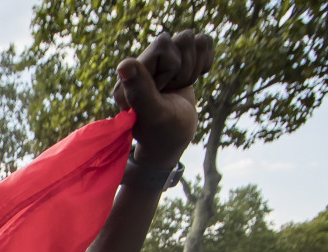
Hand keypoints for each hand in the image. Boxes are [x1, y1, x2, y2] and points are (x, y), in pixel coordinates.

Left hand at [113, 30, 213, 167]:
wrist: (173, 137)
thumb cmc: (161, 132)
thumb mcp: (153, 114)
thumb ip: (141, 91)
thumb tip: (124, 64)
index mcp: (128, 72)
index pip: (164, 46)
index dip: (172, 69)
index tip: (161, 91)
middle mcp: (142, 60)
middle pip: (183, 38)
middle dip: (184, 69)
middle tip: (171, 91)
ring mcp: (159, 57)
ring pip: (193, 39)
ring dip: (192, 68)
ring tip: (177, 87)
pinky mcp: (177, 57)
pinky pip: (203, 42)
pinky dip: (203, 63)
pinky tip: (188, 80)